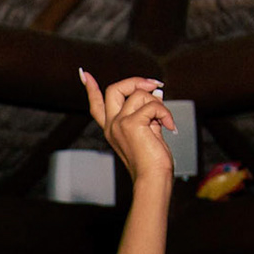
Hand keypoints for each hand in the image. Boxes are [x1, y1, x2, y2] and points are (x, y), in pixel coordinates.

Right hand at [80, 71, 173, 185]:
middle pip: (115, 89)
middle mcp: (112, 125)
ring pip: (139, 94)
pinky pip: (153, 105)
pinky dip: (165, 113)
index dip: (91, 89)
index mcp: (112, 128)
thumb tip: (156, 90)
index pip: (97, 105)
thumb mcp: (149, 131)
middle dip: (136, 81)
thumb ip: (148, 111)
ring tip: (165, 121)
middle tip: (155, 85)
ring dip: (158, 103)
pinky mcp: (131, 124)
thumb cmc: (152, 162)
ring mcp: (119, 124)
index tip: (84, 74)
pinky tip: (169, 126)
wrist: (153, 179)